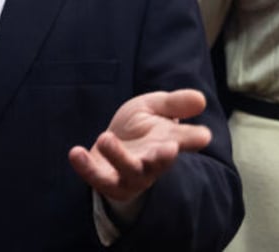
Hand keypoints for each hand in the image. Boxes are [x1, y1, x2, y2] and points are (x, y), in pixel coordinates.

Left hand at [69, 89, 211, 203]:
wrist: (112, 146)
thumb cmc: (140, 127)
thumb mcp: (155, 107)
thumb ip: (174, 104)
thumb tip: (200, 99)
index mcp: (168, 143)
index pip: (184, 141)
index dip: (192, 139)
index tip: (202, 135)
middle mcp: (152, 163)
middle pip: (159, 164)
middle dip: (163, 158)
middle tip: (170, 148)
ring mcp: (130, 175)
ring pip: (128, 172)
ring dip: (119, 157)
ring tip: (105, 138)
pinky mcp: (107, 181)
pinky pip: (97, 178)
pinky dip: (87, 168)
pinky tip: (76, 152)